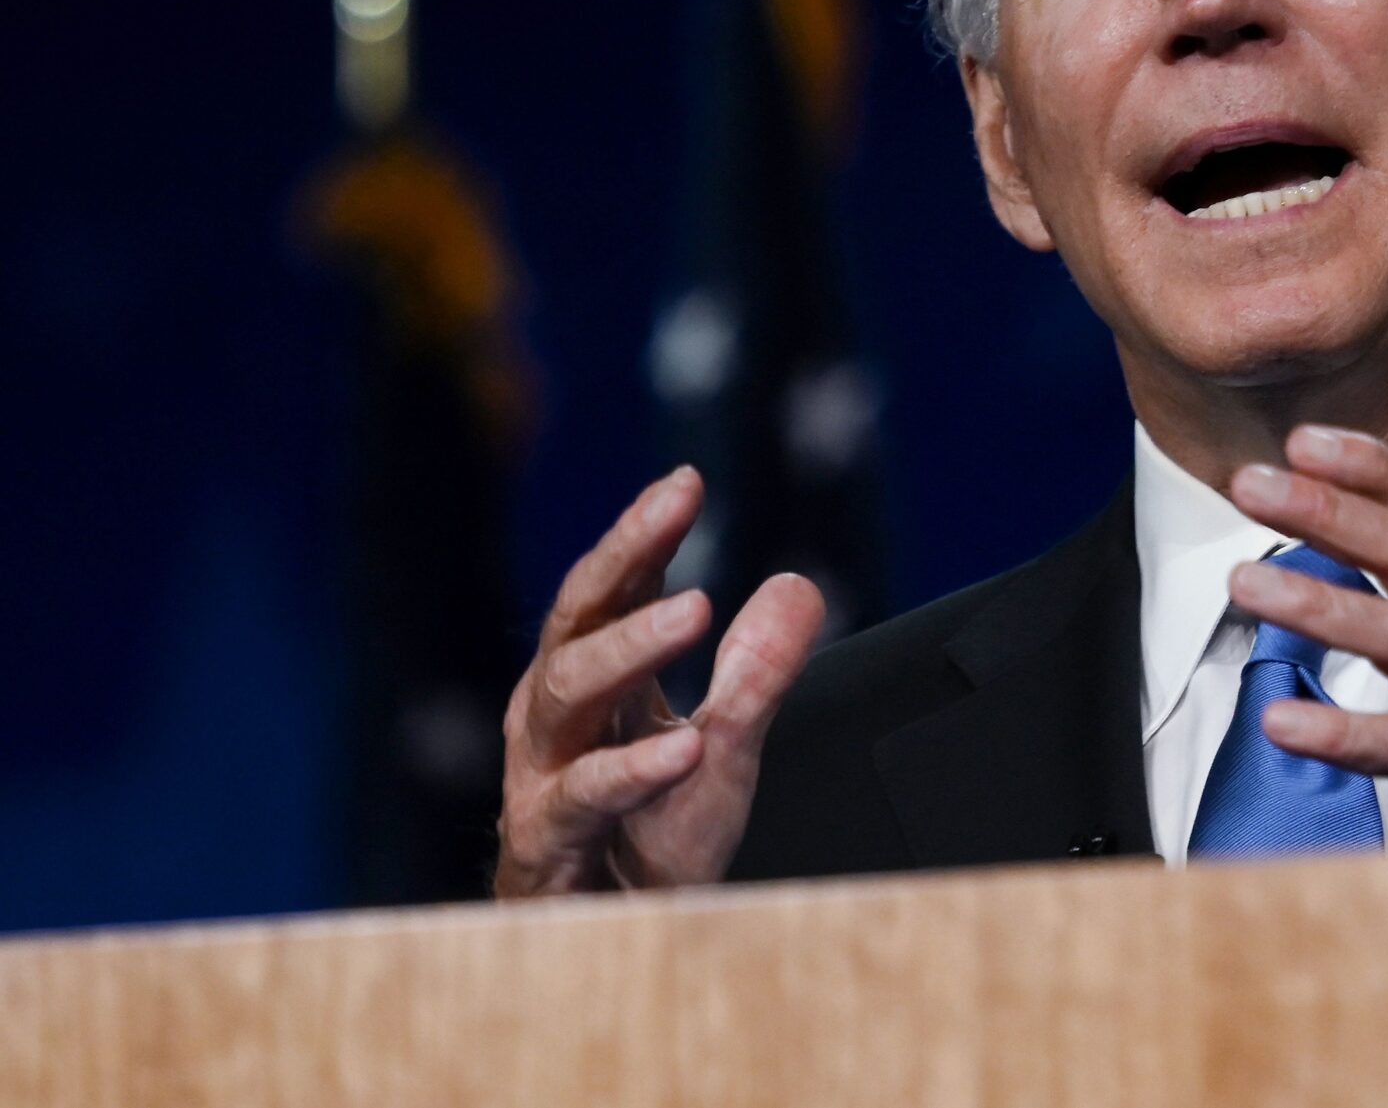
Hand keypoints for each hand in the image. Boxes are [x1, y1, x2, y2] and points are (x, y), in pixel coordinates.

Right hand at [494, 467, 826, 896]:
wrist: (619, 958)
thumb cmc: (652, 846)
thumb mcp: (726, 751)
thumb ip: (758, 673)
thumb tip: (795, 583)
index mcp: (590, 688)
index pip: (609, 592)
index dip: (641, 535)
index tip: (686, 480)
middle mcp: (552, 725)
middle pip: (574, 622)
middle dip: (623, 559)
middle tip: (677, 508)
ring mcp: (540, 783)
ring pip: (564, 696)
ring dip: (628, 648)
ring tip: (692, 608)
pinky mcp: (545, 849)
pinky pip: (579, 800)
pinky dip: (631, 770)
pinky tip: (684, 748)